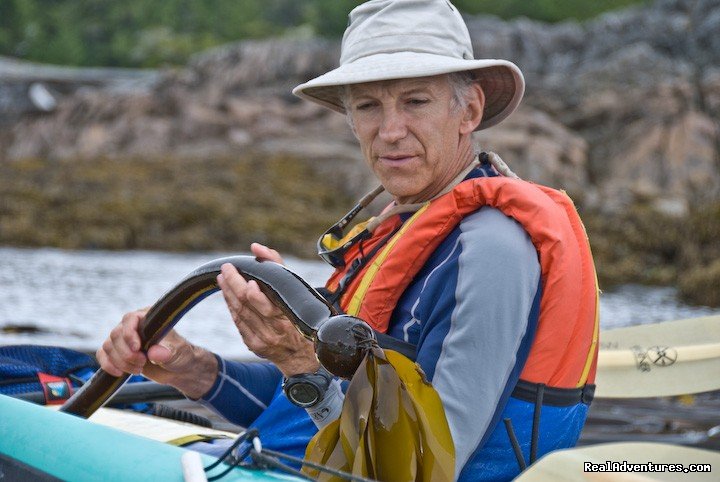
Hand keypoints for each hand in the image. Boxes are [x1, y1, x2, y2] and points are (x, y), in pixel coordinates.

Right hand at [96, 309, 217, 398]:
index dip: (129, 334)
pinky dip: (108, 365)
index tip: (137, 349)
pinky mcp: (119, 352)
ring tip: (138, 369)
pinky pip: (103, 355)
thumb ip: (167, 352)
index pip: (130, 318)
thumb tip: (154, 353)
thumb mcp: (179, 353)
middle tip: (142, 363)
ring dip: (120, 361)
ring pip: (108, 346)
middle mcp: (134, 325)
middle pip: (116, 335)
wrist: (178, 369)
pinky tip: (119, 373)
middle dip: (126, 353)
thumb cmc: (181, 355)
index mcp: (149, 318)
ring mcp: (125, 339)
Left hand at [217, 243, 318, 376]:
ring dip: (228, 293)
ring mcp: (262, 339)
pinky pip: (239, 323)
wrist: (303, 355)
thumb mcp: (296, 289)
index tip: (244, 275)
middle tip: (226, 269)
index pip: (264, 303)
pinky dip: (232, 307)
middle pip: (246, 305)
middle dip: (233, 284)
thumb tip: (256, 247)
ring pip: (239, 313)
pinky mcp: (254, 345)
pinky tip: (228, 296)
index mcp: (287, 316)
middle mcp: (274, 329)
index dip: (251, 291)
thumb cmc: (301, 315)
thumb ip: (276, 265)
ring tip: (223, 278)